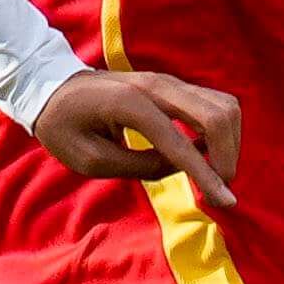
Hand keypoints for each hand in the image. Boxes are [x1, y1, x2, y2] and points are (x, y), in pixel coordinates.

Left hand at [31, 67, 242, 213]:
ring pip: (223, 105)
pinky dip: (220, 130)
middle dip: (228, 156)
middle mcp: (157, 86)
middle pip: (218, 114)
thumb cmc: (64, 127)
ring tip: (214, 173)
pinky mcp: (173, 86)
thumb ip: (139, 166)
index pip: (181, 142)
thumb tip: (183, 168)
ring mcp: (168, 82)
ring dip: (229, 142)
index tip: (226, 202)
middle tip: (218, 188)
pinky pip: (213, 103)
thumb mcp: (91, 160)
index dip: (207, 175)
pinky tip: (206, 154)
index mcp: (131, 104)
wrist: (53, 88)